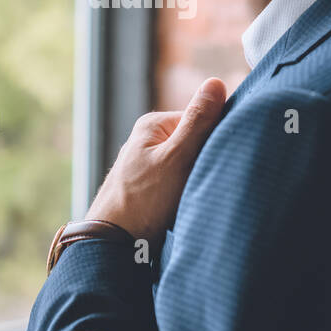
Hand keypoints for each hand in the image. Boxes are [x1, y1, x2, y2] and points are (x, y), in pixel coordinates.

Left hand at [85, 77, 227, 248]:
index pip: (201, 120)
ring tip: (193, 200)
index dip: (215, 140)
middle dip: (206, 163)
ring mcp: (146, 168)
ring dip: (197, 182)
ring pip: (188, 168)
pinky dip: (185, 197)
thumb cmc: (144, 201)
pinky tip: (184, 210)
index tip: (219, 161)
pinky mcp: (148, 192)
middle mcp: (147, 142)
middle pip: (195, 144)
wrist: (112, 248)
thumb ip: (198, 121)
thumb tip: (216, 82)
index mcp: (153, 125)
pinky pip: (178, 187)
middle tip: (206, 184)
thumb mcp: (177, 157)